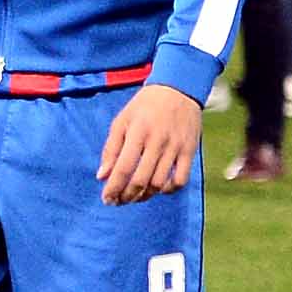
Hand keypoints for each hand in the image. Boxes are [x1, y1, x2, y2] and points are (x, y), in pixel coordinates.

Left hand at [97, 83, 205, 202]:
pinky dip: (169, 190)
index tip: (106, 199)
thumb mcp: (122, 121)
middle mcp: (157, 141)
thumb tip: (101, 176)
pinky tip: (158, 189)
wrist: (178, 89)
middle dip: (126, 196)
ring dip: (144, 196)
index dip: (113, 188)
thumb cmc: (145, 106)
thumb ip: (111, 149)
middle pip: (140, 180)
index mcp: (137, 132)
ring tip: (134, 198)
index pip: (123, 168)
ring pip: (159, 183)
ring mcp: (175, 147)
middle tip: (119, 202)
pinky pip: (181, 179)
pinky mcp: (189, 151)